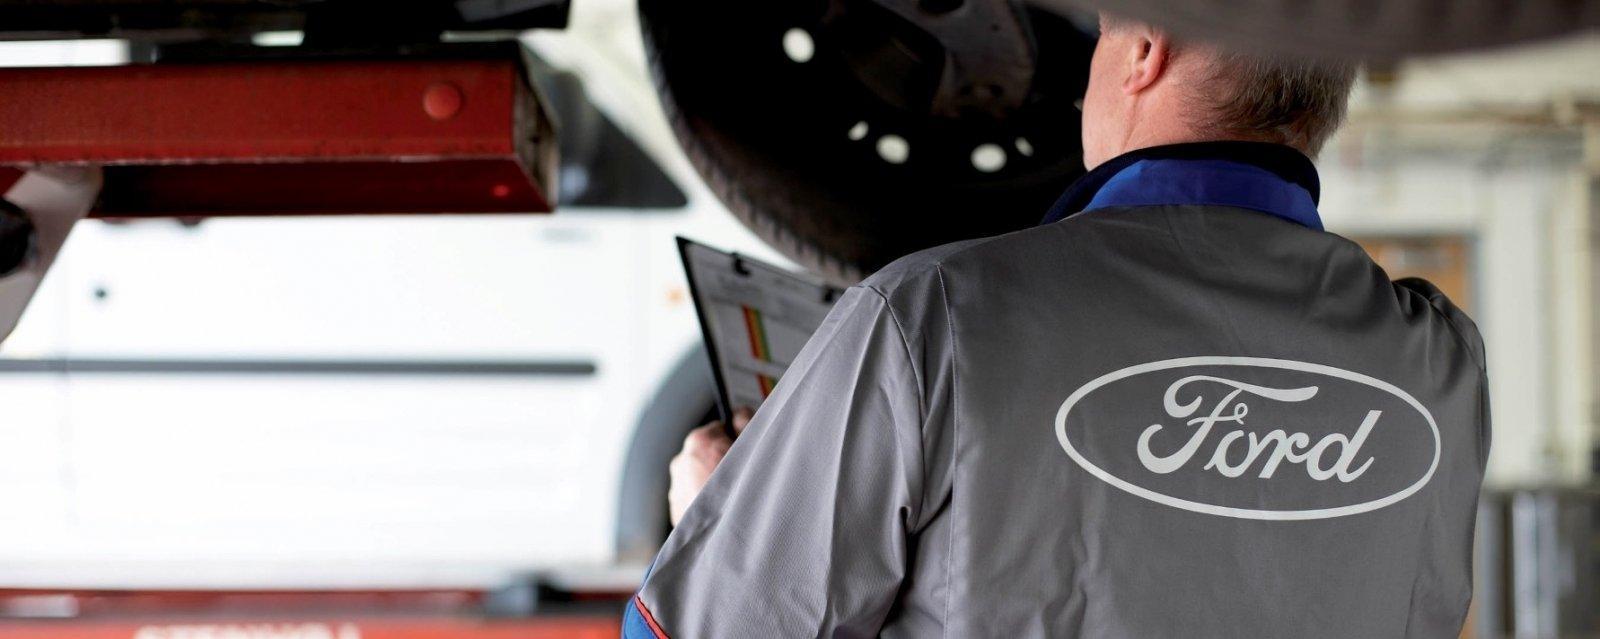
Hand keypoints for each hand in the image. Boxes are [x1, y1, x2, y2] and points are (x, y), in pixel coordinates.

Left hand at [668, 407, 752, 526]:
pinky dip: (706, 504)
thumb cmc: (746, 494)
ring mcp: (676, 491)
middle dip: (723, 461)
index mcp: (698, 442)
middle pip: (706, 454)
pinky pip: (693, 500)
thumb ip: (747, 422)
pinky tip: (725, 514)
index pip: (718, 428)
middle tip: (744, 477)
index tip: (745, 450)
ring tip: (735, 500)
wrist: (731, 543)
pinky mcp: (676, 514)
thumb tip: (739, 413)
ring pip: (698, 478)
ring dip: (713, 484)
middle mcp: (681, 463)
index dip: (735, 438)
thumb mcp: (755, 447)